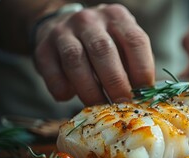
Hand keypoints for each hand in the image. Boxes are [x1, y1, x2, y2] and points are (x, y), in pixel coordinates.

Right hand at [33, 4, 154, 104]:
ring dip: (89, 89)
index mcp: (117, 18)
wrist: (61, 27)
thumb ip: (133, 65)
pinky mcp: (43, 46)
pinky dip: (60, 87)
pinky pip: (51, 69)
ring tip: (99, 107)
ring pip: (75, 60)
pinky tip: (68, 98)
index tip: (143, 94)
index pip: (134, 41)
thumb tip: (145, 96)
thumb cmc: (103, 44)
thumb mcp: (122, 46)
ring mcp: (64, 31)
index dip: (142, 70)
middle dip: (115, 83)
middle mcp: (90, 20)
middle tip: (122, 105)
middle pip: (104, 50)